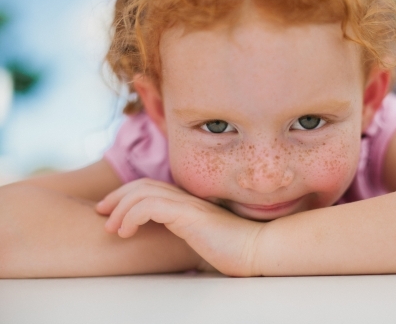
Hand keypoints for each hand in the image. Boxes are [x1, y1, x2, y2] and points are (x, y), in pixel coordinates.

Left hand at [96, 178, 263, 275]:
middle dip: (117, 196)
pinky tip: (127, 232)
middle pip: (143, 185)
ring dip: (120, 208)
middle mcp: (186, 198)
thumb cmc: (232, 248)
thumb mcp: (200, 238)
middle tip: (101, 213)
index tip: (110, 211)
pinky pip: (151, 207)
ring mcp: (188, 204)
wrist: (255, 249)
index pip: (151, 187)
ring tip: (111, 227)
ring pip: (143, 193)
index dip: (126, 195)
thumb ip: (183, 232)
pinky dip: (132, 216)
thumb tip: (164, 241)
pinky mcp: (189, 215)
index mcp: (188, 202)